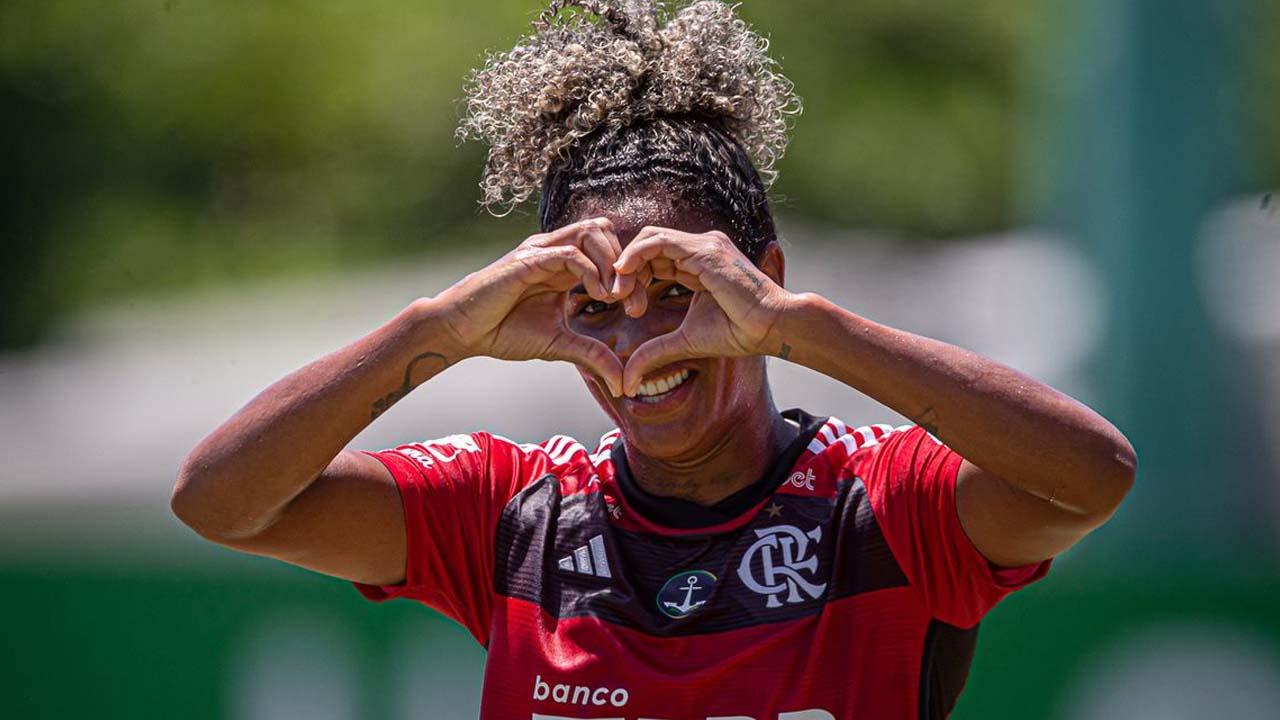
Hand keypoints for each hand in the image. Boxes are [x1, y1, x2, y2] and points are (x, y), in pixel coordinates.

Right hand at [437, 218, 624, 395]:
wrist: (462, 330)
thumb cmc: (504, 331)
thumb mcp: (559, 345)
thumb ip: (592, 355)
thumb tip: (621, 382)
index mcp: (564, 266)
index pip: (608, 251)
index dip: (629, 275)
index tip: (638, 309)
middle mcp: (555, 251)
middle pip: (605, 231)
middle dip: (626, 265)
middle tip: (633, 302)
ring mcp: (541, 251)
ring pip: (591, 232)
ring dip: (611, 262)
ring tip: (616, 296)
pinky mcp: (528, 260)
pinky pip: (569, 253)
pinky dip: (590, 271)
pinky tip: (597, 295)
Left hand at [611, 227, 793, 395]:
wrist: (769, 327)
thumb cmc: (737, 332)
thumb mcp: (684, 341)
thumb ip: (654, 352)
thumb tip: (627, 382)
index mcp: (697, 263)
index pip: (654, 258)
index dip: (634, 279)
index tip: (629, 308)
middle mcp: (699, 248)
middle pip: (648, 246)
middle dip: (627, 271)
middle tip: (618, 300)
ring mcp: (703, 245)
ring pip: (649, 238)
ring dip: (627, 264)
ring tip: (619, 293)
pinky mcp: (703, 250)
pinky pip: (658, 241)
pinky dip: (635, 255)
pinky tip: (625, 276)